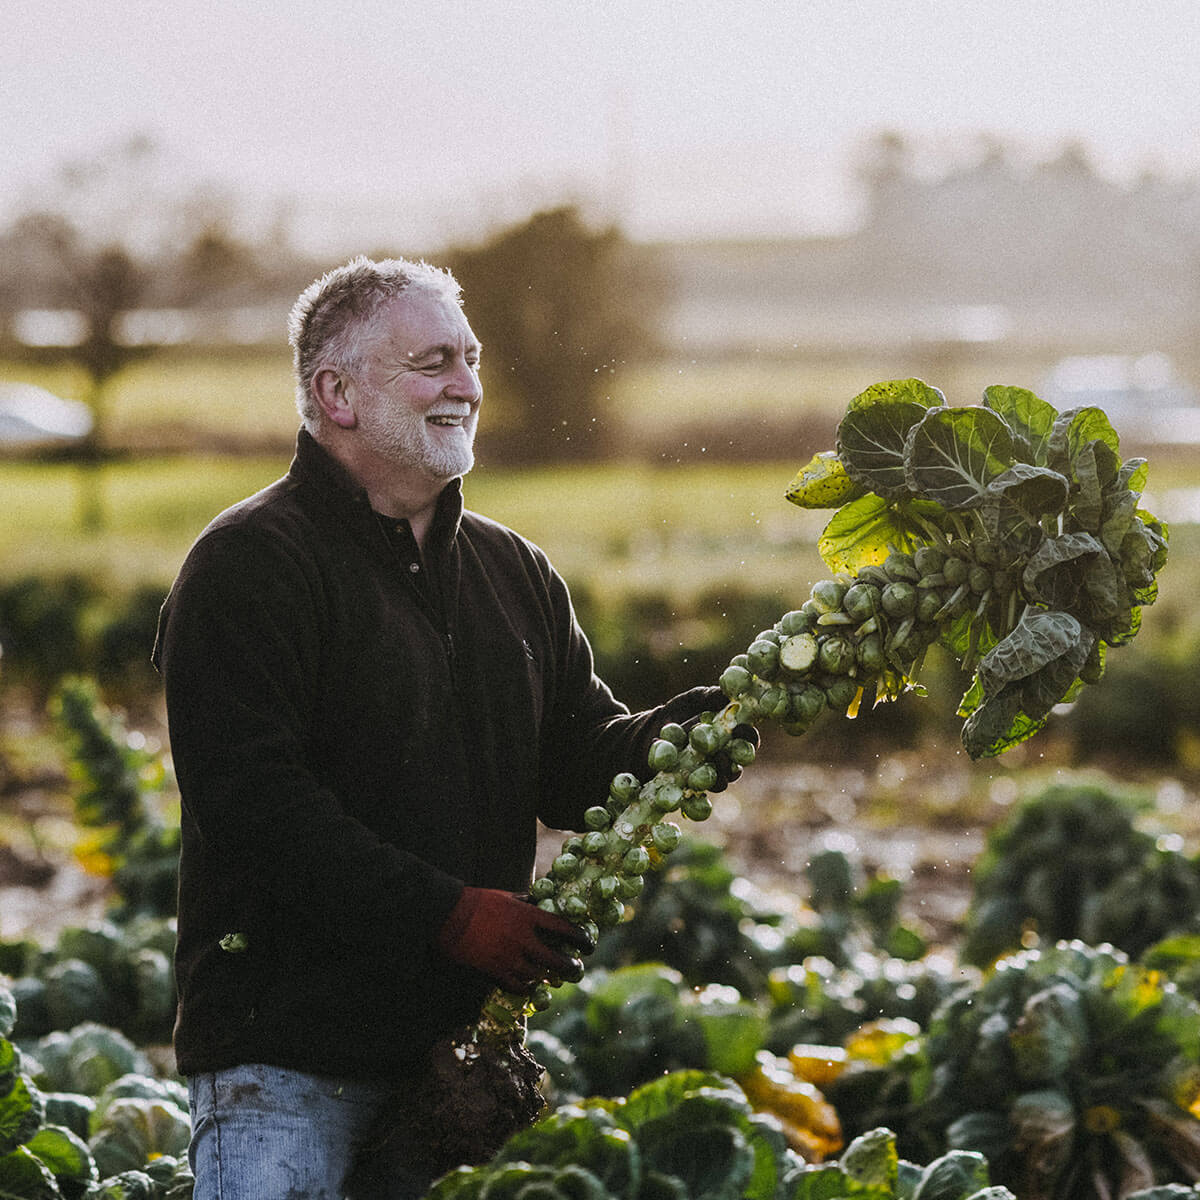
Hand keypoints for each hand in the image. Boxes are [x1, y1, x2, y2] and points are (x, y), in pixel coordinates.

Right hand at [436, 886, 592, 992]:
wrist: (449, 915)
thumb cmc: (477, 901)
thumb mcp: (506, 896)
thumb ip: (525, 903)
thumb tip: (539, 903)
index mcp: (528, 916)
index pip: (563, 928)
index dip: (580, 937)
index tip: (589, 943)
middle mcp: (523, 938)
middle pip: (556, 959)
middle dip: (570, 965)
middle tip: (576, 967)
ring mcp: (509, 957)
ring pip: (538, 975)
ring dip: (548, 978)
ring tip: (555, 978)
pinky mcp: (494, 971)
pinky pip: (517, 986)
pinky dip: (526, 987)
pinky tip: (530, 986)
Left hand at [675, 686, 759, 791]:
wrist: (649, 730)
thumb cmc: (678, 712)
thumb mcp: (694, 699)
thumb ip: (711, 696)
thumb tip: (729, 694)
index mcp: (729, 735)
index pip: (748, 739)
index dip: (750, 736)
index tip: (744, 730)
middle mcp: (723, 756)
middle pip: (740, 763)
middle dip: (738, 758)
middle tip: (728, 751)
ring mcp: (708, 773)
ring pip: (722, 780)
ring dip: (720, 774)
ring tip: (709, 763)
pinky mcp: (690, 786)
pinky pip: (698, 793)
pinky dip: (693, 784)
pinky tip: (682, 773)